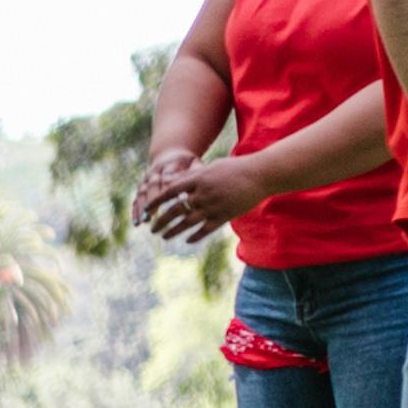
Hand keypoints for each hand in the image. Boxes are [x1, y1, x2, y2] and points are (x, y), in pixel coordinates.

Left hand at [139, 155, 268, 239]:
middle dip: (161, 221)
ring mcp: (213, 206)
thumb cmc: (236, 168)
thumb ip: (194, 176)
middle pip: (176, 210)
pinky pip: (205, 229)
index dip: (157, 200)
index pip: (171, 191)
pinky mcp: (224, 216)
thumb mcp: (212, 167)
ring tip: (163, 236)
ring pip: (187, 222)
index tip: (147, 208)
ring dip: (173, 231)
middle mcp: (203, 194)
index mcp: (199, 179)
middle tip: (152, 228)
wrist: (261, 175)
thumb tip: (175, 181)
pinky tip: (187, 240)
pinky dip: (194, 236)